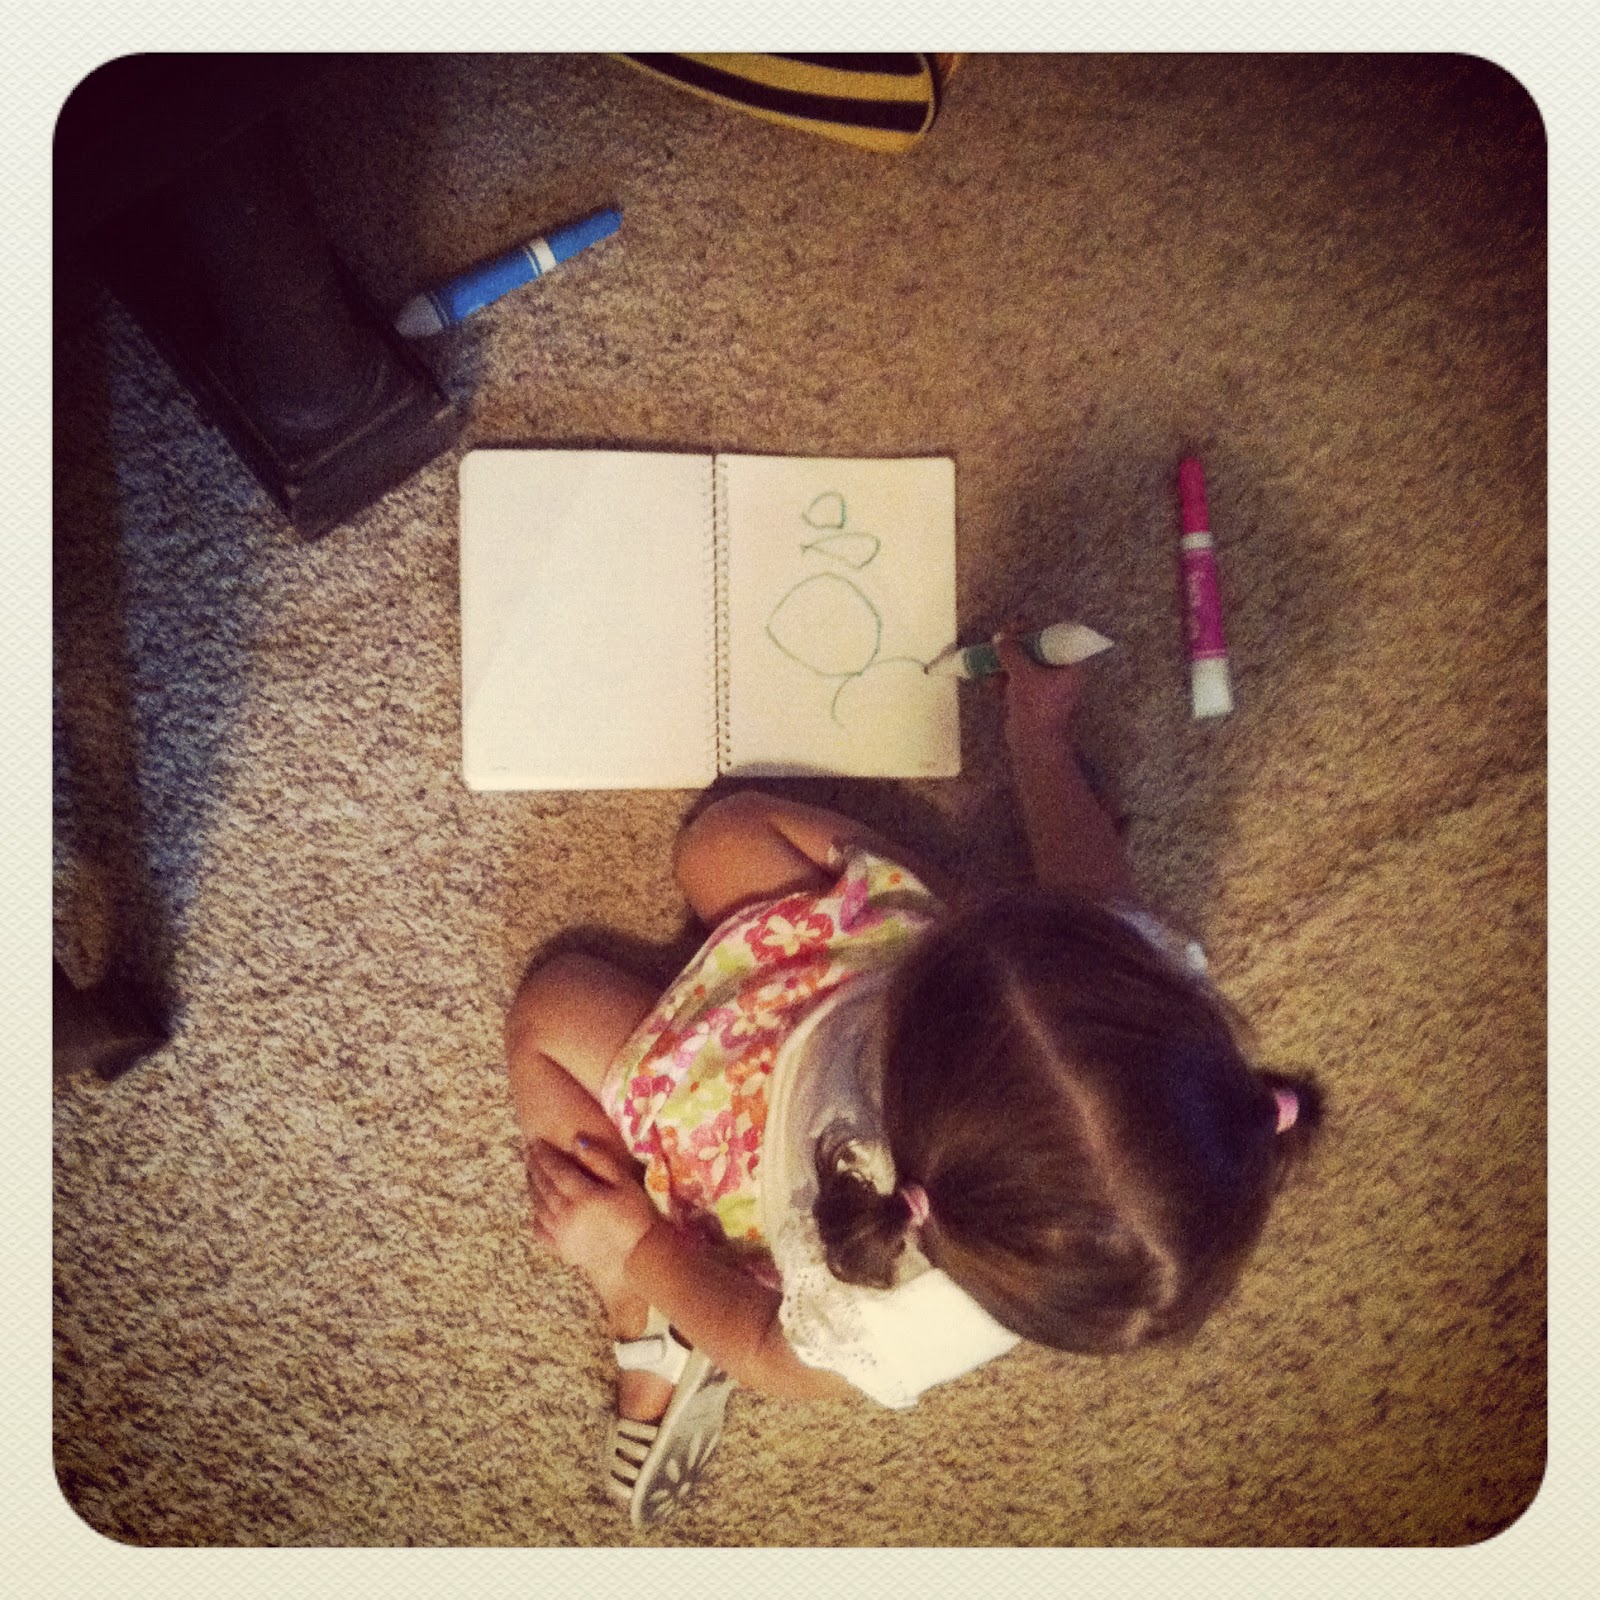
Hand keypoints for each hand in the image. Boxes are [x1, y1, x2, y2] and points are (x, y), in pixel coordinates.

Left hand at [524, 1136, 659, 1299]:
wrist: (638, 1254)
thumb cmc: (635, 1213)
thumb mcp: (623, 1181)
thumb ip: (600, 1160)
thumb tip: (576, 1140)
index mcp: (584, 1196)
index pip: (557, 1170)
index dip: (545, 1155)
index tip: (537, 1141)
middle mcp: (567, 1215)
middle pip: (544, 1186)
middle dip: (535, 1166)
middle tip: (529, 1151)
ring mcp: (561, 1234)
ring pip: (539, 1206)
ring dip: (533, 1187)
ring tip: (531, 1172)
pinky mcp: (560, 1249)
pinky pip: (540, 1229)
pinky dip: (535, 1215)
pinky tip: (537, 1205)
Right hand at [992, 630, 1086, 743]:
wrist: (1033, 744)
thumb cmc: (1037, 707)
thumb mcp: (1024, 673)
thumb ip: (1012, 652)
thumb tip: (1001, 636)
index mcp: (1070, 667)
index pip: (1056, 639)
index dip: (1036, 630)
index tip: (1018, 625)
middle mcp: (1061, 676)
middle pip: (1038, 652)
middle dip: (1017, 647)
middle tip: (1001, 639)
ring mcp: (1046, 690)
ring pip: (1025, 668)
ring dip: (1007, 664)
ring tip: (991, 658)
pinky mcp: (1032, 701)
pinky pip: (1018, 684)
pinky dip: (1005, 680)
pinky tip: (991, 678)